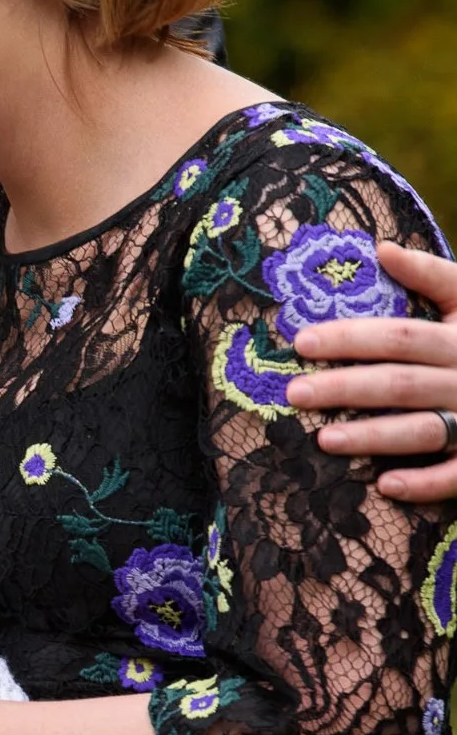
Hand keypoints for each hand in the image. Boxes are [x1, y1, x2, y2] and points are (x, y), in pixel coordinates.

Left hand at [286, 240, 456, 499]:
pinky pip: (456, 475)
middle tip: (295, 393)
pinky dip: (424, 483)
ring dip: (372, 437)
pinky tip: (384, 486)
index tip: (302, 341)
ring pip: (421, 430)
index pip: (400, 336)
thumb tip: (381, 248)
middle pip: (400, 383)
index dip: (352, 338)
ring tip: (323, 440)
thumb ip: (432, 274)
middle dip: (345, 388)